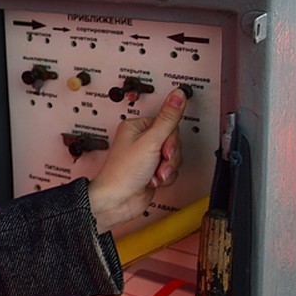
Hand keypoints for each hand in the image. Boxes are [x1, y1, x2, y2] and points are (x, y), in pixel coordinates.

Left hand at [88, 87, 186, 232]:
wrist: (117, 201)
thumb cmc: (123, 172)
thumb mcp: (150, 142)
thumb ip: (168, 118)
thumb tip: (178, 94)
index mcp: (137, 126)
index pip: (168, 123)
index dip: (170, 139)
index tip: (163, 148)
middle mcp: (142, 139)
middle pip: (173, 141)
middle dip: (169, 156)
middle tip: (159, 162)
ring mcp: (148, 156)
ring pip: (174, 156)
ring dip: (167, 168)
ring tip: (154, 174)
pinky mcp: (153, 170)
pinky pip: (171, 169)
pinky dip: (165, 177)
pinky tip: (153, 181)